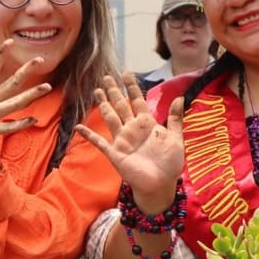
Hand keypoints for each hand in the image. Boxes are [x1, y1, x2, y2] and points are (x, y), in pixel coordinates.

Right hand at [0, 39, 51, 162]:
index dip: (0, 55)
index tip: (10, 41)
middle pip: (11, 83)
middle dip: (25, 71)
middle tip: (40, 59)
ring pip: (15, 103)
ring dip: (31, 95)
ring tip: (47, 87)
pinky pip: (9, 127)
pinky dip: (21, 124)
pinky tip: (34, 120)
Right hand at [76, 72, 184, 214]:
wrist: (161, 184)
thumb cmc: (170, 163)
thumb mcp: (176, 138)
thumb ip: (175, 119)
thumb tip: (179, 97)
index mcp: (147, 123)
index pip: (137, 101)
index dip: (132, 88)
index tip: (126, 74)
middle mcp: (132, 129)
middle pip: (121, 105)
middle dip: (114, 92)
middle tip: (107, 76)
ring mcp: (122, 140)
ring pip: (110, 118)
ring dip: (103, 105)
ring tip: (97, 91)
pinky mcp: (115, 153)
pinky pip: (99, 142)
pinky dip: (89, 135)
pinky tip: (79, 127)